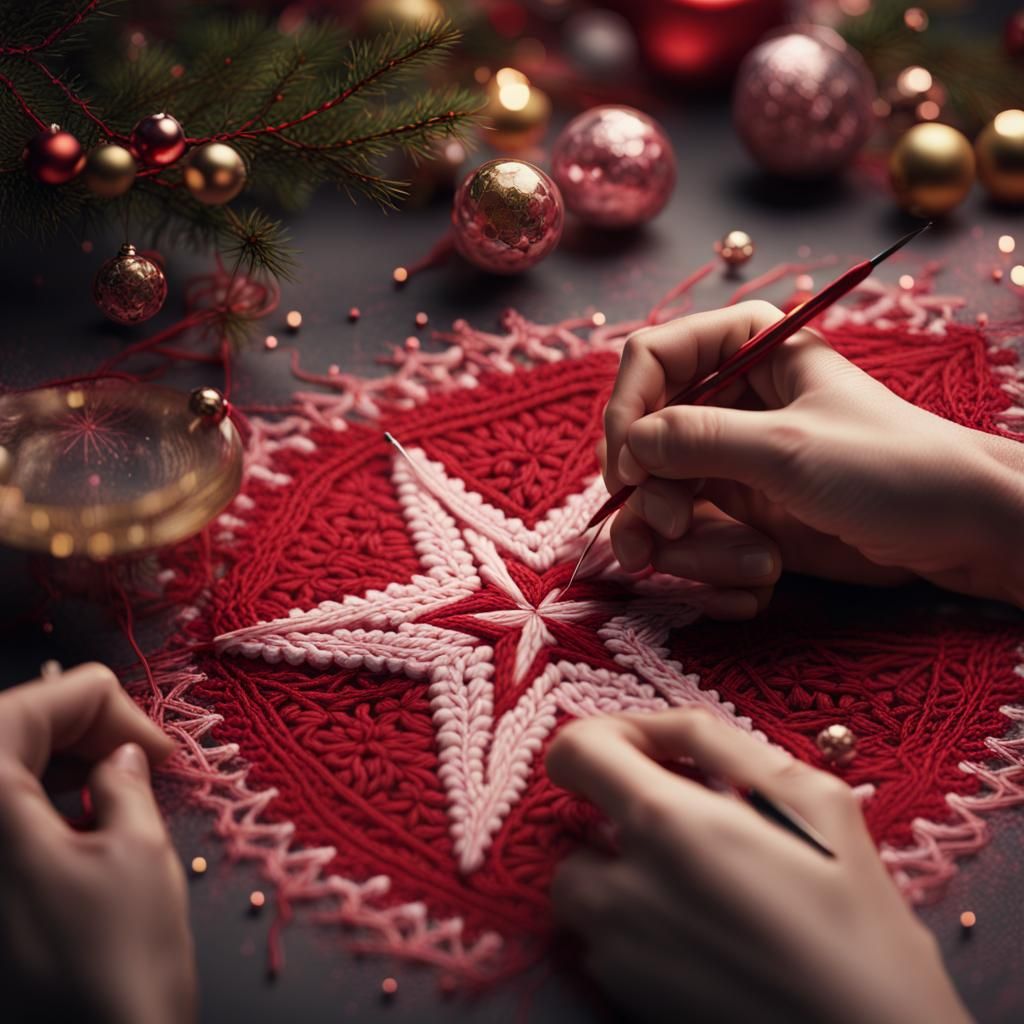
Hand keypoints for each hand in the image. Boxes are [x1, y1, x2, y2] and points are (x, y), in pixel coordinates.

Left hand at [0, 663, 194, 1023]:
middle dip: (80, 727)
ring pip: (3, 774)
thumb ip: (125, 782)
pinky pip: (2, 821)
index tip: (156, 745)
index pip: (36, 706)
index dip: (106, 709)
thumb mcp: (139, 852)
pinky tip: (81, 815)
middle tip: (142, 754)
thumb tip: (120, 757)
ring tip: (118, 777)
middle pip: (10, 734)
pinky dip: (38, 802)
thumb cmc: (120, 960)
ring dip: (58, 760)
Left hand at [547, 709, 970, 1023]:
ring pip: (581, 893)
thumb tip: (656, 730)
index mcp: (664, 823)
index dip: (605, 737)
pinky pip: (603, 945)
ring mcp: (618, 955)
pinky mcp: (628, 1002)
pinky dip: (634, 928)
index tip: (648, 751)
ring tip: (694, 885)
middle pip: (572, 831)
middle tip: (686, 827)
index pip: (574, 751)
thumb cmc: (858, 921)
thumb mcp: (810, 797)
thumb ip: (718, 744)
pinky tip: (701, 936)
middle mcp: (622, 889)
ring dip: (618, 877)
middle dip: (616, 820)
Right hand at [602, 300, 1023, 610]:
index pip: (651, 360)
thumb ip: (699, 439)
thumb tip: (629, 444)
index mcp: (747, 348)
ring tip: (749, 567)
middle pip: (643, 438)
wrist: (960, 531)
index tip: (627, 468)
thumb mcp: (788, 447)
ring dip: (687, 545)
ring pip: (661, 498)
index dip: (627, 412)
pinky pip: (693, 539)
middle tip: (668, 528)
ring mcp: (732, 461)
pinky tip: (759, 584)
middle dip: (651, 494)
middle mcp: (730, 401)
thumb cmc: (889, 466)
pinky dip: (713, 568)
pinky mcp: (743, 513)